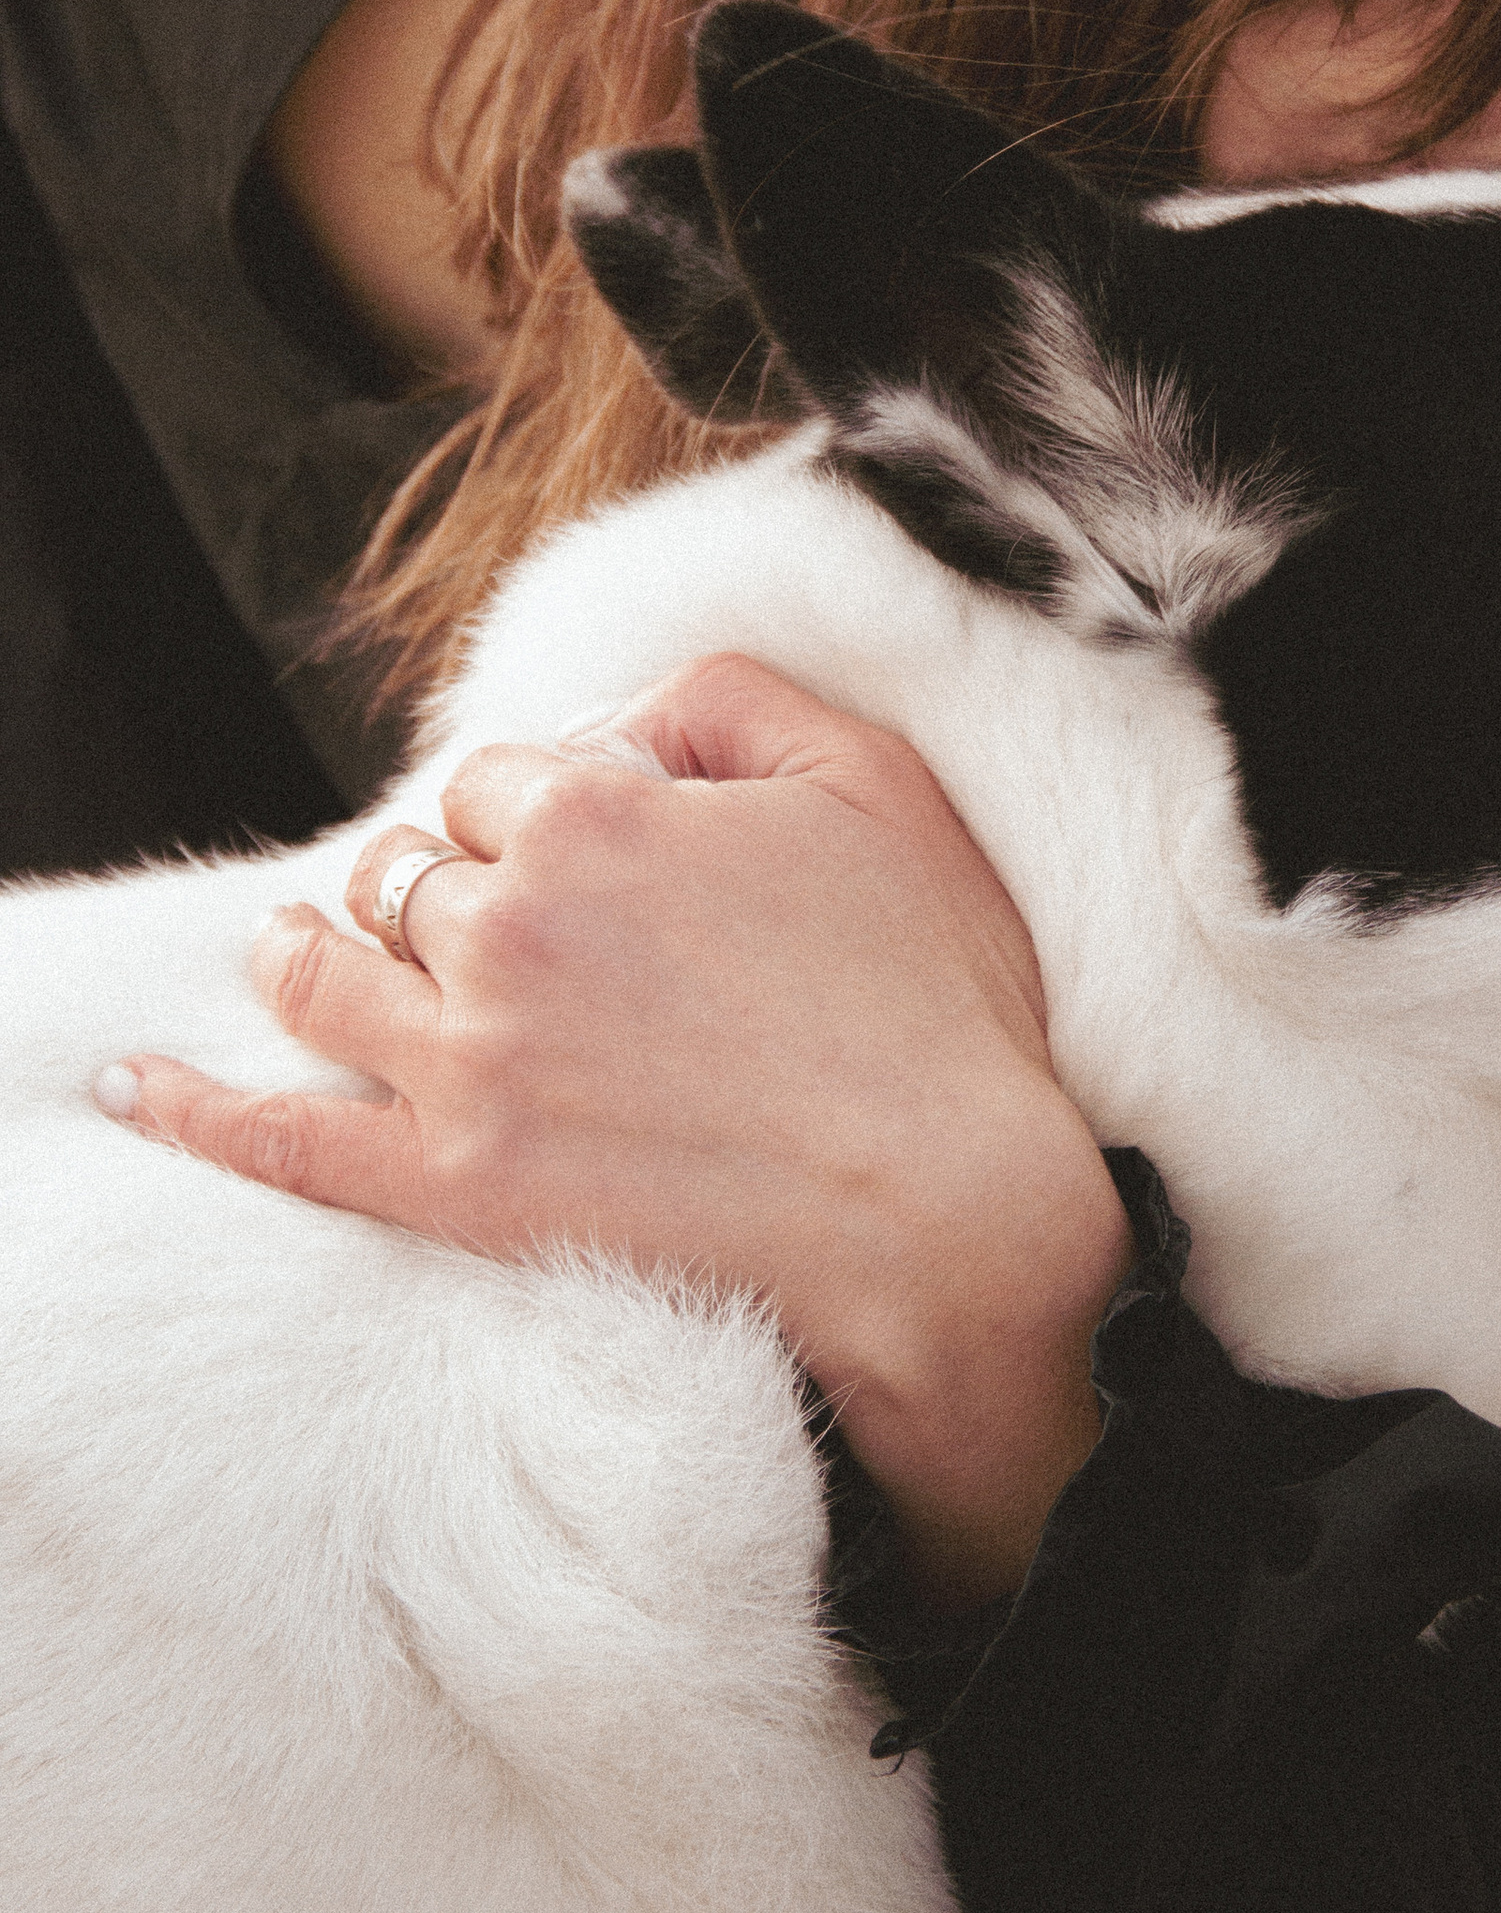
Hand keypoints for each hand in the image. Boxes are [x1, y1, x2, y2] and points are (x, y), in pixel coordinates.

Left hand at [99, 655, 1132, 1611]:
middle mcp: (509, 922)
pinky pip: (282, 1137)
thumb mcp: (866, 781)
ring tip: (298, 953)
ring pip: (331, 974)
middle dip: (446, 883)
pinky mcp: (453, 1188)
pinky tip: (139, 1089)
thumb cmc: (928, 994)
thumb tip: (617, 718)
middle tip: (504, 927)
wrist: (948, 1213)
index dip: (543, 809)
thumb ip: (726, 699)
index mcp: (598, 810)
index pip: (501, 777)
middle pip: (413, 871)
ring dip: (312, 952)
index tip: (589, 852)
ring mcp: (468, 1062)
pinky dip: (197, 1108)